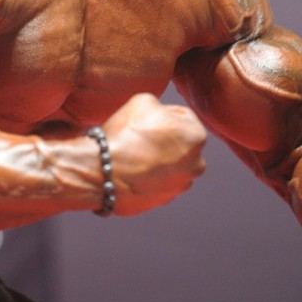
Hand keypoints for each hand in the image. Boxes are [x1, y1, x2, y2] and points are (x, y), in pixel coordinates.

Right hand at [101, 93, 206, 215]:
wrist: (104, 172)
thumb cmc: (126, 134)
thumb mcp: (145, 101)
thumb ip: (161, 106)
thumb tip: (161, 115)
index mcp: (196, 137)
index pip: (183, 116)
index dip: (163, 112)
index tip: (146, 118)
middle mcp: (195, 165)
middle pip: (180, 143)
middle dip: (164, 138)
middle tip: (141, 135)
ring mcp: (179, 186)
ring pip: (170, 165)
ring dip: (157, 158)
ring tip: (134, 153)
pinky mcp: (162, 201)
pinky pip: (157, 183)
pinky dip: (148, 176)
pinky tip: (131, 170)